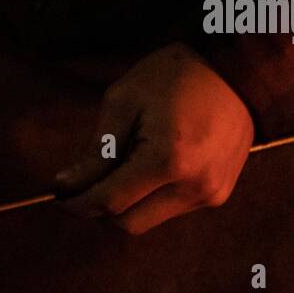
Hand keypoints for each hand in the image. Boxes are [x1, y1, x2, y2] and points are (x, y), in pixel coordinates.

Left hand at [53, 42, 253, 234]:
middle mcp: (194, 185)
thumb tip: (65, 186)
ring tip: (114, 171)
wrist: (236, 69)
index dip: (77, 203)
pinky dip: (147, 199)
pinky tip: (143, 169)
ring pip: (148, 220)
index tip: (57, 196)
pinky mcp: (219, 193)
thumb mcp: (124, 102)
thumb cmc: (174, 76)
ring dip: (123, 206)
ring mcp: (211, 193)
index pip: (110, 202)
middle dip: (97, 210)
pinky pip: (170, 210)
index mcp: (168, 160)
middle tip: (79, 187)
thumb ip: (96, 150)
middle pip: (128, 223)